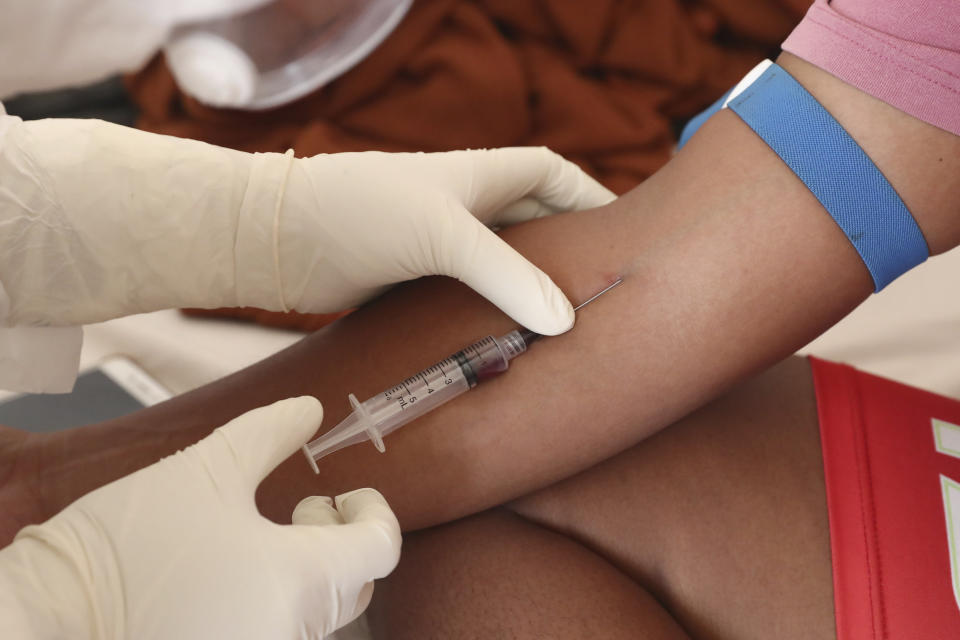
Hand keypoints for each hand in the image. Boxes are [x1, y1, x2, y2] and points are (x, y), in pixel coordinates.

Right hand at [0, 397, 400, 638]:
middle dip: (340, 544)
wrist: (49, 622)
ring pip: (313, 617)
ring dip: (305, 576)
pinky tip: (231, 584)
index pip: (381, 549)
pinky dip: (272, 607)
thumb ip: (268, 435)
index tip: (345, 496)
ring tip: (259, 543)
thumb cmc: (127, 546)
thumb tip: (308, 410)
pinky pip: (276, 635)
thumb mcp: (204, 470)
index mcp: (300, 581)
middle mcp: (291, 632)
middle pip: (354, 587)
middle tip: (301, 511)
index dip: (372, 513)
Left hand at [275, 148, 615, 333]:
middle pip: (537, 225)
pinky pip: (471, 296)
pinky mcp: (419, 280)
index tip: (625, 234)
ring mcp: (442, 244)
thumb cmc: (362, 211)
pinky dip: (492, 314)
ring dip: (530, 290)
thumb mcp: (445, 236)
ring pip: (504, 266)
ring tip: (569, 328)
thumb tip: (565, 320)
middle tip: (605, 293)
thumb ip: (506, 275)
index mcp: (484, 175)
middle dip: (569, 252)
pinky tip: (510, 343)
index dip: (591, 199)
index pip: (555, 177)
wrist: (281, 239)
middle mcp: (468, 206)